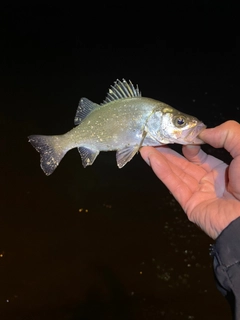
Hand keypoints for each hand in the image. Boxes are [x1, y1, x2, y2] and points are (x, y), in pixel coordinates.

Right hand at [140, 121, 239, 238]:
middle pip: (183, 163)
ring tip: (146, 147)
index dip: (189, 144)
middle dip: (168, 151)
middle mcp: (208, 180)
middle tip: (155, 139)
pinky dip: (161, 171)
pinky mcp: (190, 204)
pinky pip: (174, 184)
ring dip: (160, 159)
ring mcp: (198, 193)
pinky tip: (151, 158)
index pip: (199, 155)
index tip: (182, 135)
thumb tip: (202, 133)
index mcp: (222, 169)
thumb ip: (227, 134)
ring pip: (175, 172)